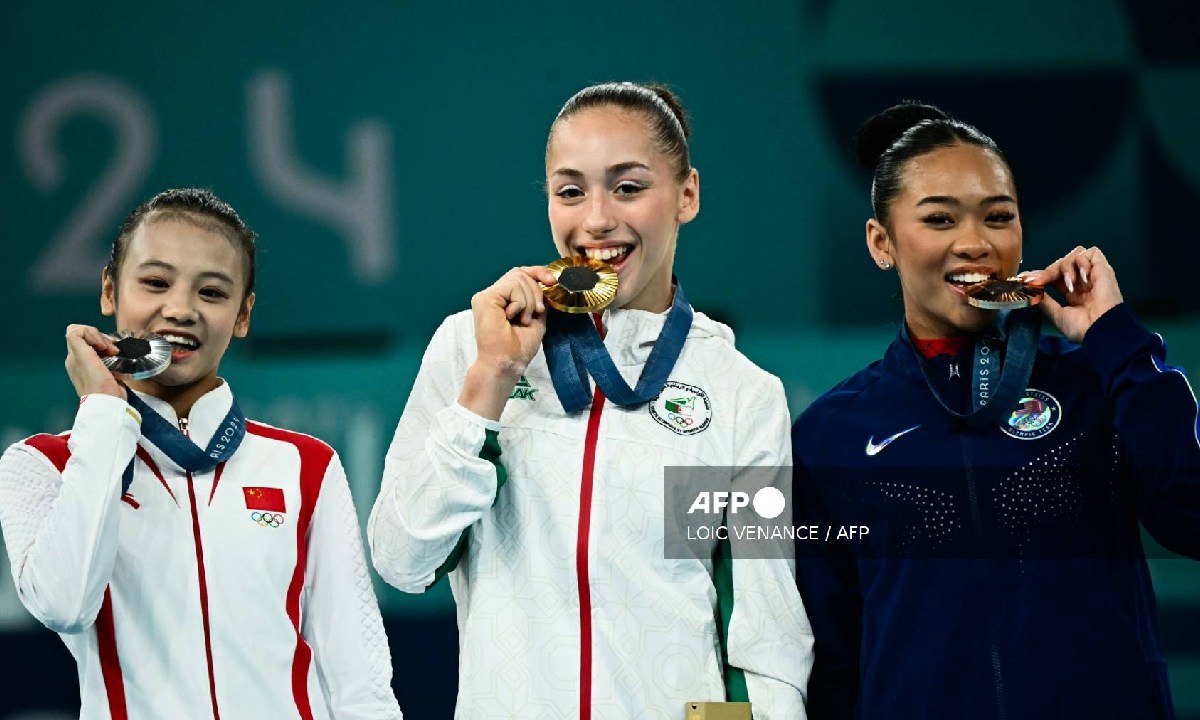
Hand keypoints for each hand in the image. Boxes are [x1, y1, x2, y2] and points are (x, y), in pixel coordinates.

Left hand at [64, 325, 126, 400]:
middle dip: (102, 339)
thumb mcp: (83, 356)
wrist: (108, 402)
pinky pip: (107, 355)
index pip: (76, 331)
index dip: (90, 332)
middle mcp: (80, 359)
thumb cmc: (96, 380)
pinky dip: (114, 354)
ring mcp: (92, 365)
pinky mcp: (105, 371)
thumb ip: (78, 338)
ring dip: (110, 346)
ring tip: (117, 354)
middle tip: (111, 350)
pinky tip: (119, 359)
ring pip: (100, 345)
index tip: (100, 344)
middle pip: (89, 337)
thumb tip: (85, 330)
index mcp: (73, 356)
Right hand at [459, 266, 558, 419]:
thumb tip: (547, 281)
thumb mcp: (536, 317)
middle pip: (520, 273)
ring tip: (523, 320)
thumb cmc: (519, 348)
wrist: (507, 363)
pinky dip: (521, 302)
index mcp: (502, 299)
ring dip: (530, 301)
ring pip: (519, 278)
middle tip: (536, 313)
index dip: (538, 272)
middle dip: (537, 291)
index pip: (520, 274)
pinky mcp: (485, 298)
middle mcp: (492, 295)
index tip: (552, 281)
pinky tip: (514, 317)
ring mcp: (486, 295)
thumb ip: (538, 299)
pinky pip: (512, 286)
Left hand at [1021, 246, 1122, 342]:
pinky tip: (1082, 279)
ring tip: (1070, 284)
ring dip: (1066, 266)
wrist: (1100, 328)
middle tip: (1040, 281)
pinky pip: (1091, 252)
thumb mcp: (1057, 314)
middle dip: (1048, 271)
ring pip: (1074, 255)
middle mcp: (1083, 282)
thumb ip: (1045, 300)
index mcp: (1074, 294)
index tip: (1026, 278)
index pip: (1055, 276)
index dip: (1042, 275)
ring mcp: (1093, 274)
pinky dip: (1081, 262)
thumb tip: (1032, 288)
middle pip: (1062, 264)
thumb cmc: (1082, 327)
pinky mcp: (1103, 268)